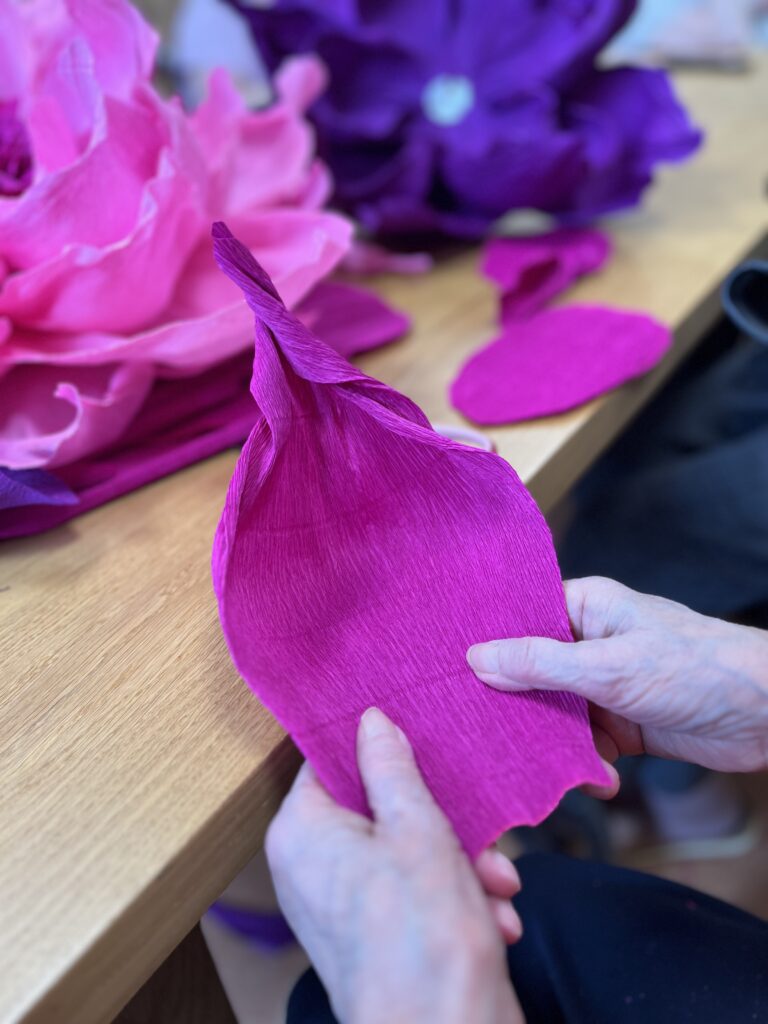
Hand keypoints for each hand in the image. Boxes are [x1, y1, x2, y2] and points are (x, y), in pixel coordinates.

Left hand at [266, 708, 523, 1023]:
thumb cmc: (422, 941)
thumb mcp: (416, 828)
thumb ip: (391, 767)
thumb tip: (370, 721)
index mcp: (302, 832)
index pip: (329, 761)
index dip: (375, 745)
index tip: (417, 732)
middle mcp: (312, 866)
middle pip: (378, 806)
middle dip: (441, 819)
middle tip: (480, 828)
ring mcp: (342, 904)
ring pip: (406, 848)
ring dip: (461, 860)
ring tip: (497, 881)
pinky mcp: (375, 934)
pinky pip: (413, 890)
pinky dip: (457, 896)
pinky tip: (496, 915)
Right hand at [468, 577, 767, 774]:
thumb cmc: (694, 669)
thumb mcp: (608, 667)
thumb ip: (540, 665)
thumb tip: (476, 659)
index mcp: (585, 607)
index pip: (520, 618)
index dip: (487, 642)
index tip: (448, 670)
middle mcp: (589, 642)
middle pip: (531, 670)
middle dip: (515, 703)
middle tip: (480, 729)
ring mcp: (605, 684)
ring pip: (555, 713)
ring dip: (553, 742)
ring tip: (542, 764)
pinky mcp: (623, 723)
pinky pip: (586, 743)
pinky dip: (586, 763)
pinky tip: (598, 779)